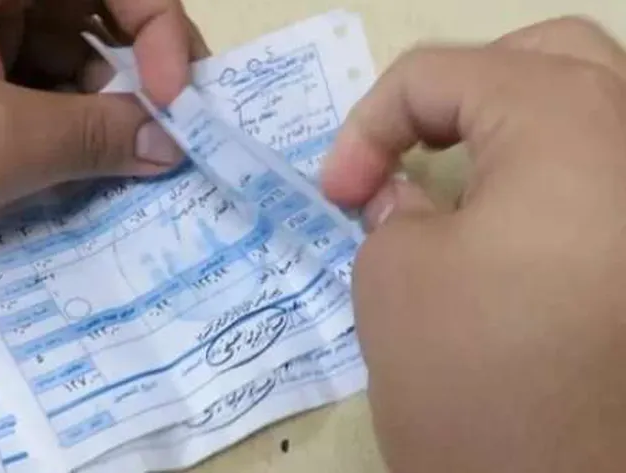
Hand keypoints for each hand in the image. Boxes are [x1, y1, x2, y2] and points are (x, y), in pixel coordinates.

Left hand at [0, 0, 206, 273]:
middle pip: (83, 10)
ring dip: (98, 107)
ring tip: (121, 163)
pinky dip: (59, 126)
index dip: (157, 26)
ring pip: (58, 54)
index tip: (177, 101)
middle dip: (132, 70)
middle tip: (168, 133)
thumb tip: (169, 143)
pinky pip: (24, 90)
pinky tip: (76, 168)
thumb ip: (94, 137)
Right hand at [322, 17, 625, 472]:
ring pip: (590, 115)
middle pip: (545, 61)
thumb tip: (409, 198)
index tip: (335, 195)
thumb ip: (391, 210)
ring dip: (512, 128)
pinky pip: (606, 182)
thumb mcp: (393, 277)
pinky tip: (513, 231)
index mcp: (570, 122)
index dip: (368, 124)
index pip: (445, 73)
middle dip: (457, 96)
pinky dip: (552, 181)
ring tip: (460, 178)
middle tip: (409, 154)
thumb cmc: (474, 379)